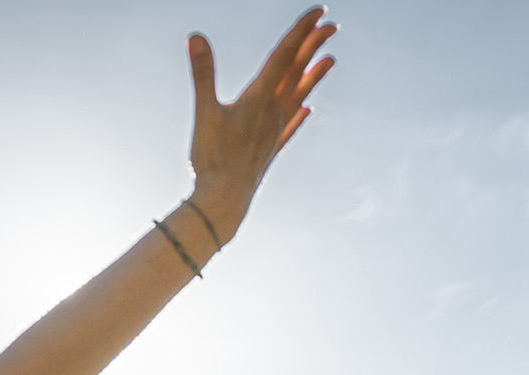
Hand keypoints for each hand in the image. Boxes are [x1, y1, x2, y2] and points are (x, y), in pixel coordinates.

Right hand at [186, 9, 336, 241]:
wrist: (225, 202)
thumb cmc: (212, 159)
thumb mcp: (205, 112)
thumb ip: (203, 73)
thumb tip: (196, 37)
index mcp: (259, 98)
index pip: (285, 56)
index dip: (302, 31)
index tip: (320, 12)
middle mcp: (273, 112)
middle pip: (297, 72)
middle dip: (313, 46)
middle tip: (332, 25)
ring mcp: (274, 131)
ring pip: (299, 96)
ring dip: (314, 76)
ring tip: (331, 60)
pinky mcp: (270, 149)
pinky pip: (291, 126)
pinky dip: (300, 114)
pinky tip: (308, 111)